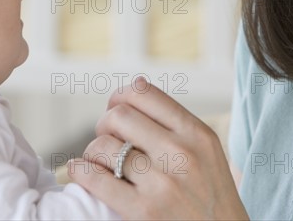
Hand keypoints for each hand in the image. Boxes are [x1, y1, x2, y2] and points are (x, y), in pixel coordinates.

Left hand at [68, 78, 248, 219]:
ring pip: (105, 145)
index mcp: (195, 132)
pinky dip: (81, 171)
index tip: (115, 107)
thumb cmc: (211, 194)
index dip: (120, 96)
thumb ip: (175, 122)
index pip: (143, 93)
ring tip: (98, 159)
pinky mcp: (144, 212)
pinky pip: (97, 179)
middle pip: (120, 115)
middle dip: (104, 123)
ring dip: (93, 150)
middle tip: (107, 136)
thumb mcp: (206, 149)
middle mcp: (180, 152)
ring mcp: (162, 182)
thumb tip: (135, 85)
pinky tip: (81, 171)